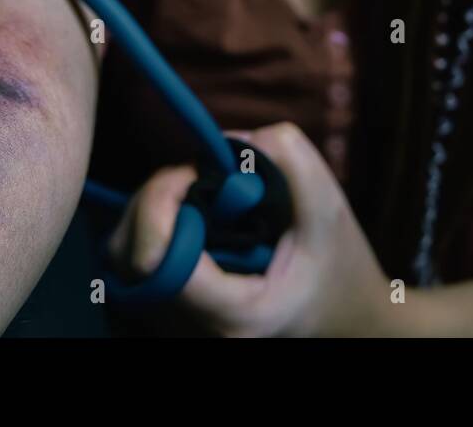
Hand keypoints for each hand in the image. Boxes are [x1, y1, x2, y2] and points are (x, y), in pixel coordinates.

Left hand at [107, 122, 393, 336]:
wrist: (349, 319)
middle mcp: (196, 332)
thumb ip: (289, 162)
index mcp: (234, 315)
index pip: (157, 261)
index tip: (194, 172)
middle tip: (191, 176)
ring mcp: (179, 330)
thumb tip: (227, 140)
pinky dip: (150, 233)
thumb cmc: (342, 269)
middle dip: (151, 202)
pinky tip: (189, 220)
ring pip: (123, 263)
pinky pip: (134, 269)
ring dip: (148, 214)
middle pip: (127, 258)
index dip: (160, 203)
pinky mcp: (172, 318)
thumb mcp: (330, 209)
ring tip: (193, 196)